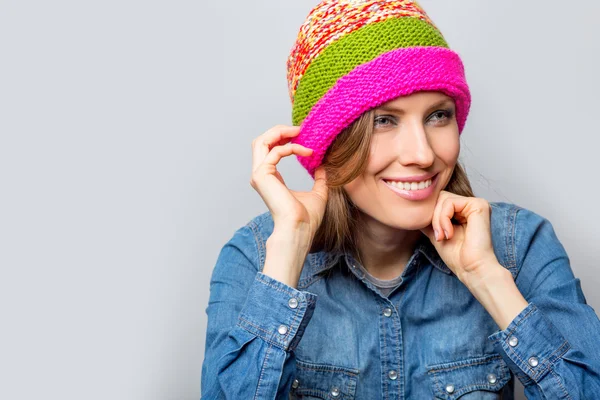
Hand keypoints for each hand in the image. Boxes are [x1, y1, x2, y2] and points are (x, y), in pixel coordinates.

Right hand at [250, 125, 328, 240]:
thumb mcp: (318, 193)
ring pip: (261, 141)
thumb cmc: (307, 218)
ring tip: (299, 131)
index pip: (270, 150)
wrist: (300, 229)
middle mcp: (261, 175)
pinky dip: (292, 147)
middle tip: (299, 129)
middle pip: (261, 141)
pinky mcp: (262, 175)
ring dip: (280, 132)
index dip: (284, 139)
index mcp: (270, 178)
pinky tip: (307, 151)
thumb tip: (324, 168)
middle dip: (279, 131)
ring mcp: (259, 175)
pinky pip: (275, 151)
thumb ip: (319, 179)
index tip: (303, 137)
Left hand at [419, 190, 499, 282]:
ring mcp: (475, 203)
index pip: (438, 201)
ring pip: (443, 198)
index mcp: (463, 211)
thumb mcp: (436, 234)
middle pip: (439, 196)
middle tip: (438, 235)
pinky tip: (449, 233)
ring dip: (437, 219)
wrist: (471, 268)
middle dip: (433, 216)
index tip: (434, 234)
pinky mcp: (478, 205)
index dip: (431, 215)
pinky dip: (443, 218)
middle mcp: (470, 205)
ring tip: (443, 236)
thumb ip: (429, 221)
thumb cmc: (457, 256)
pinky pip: (450, 202)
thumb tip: (416, 210)